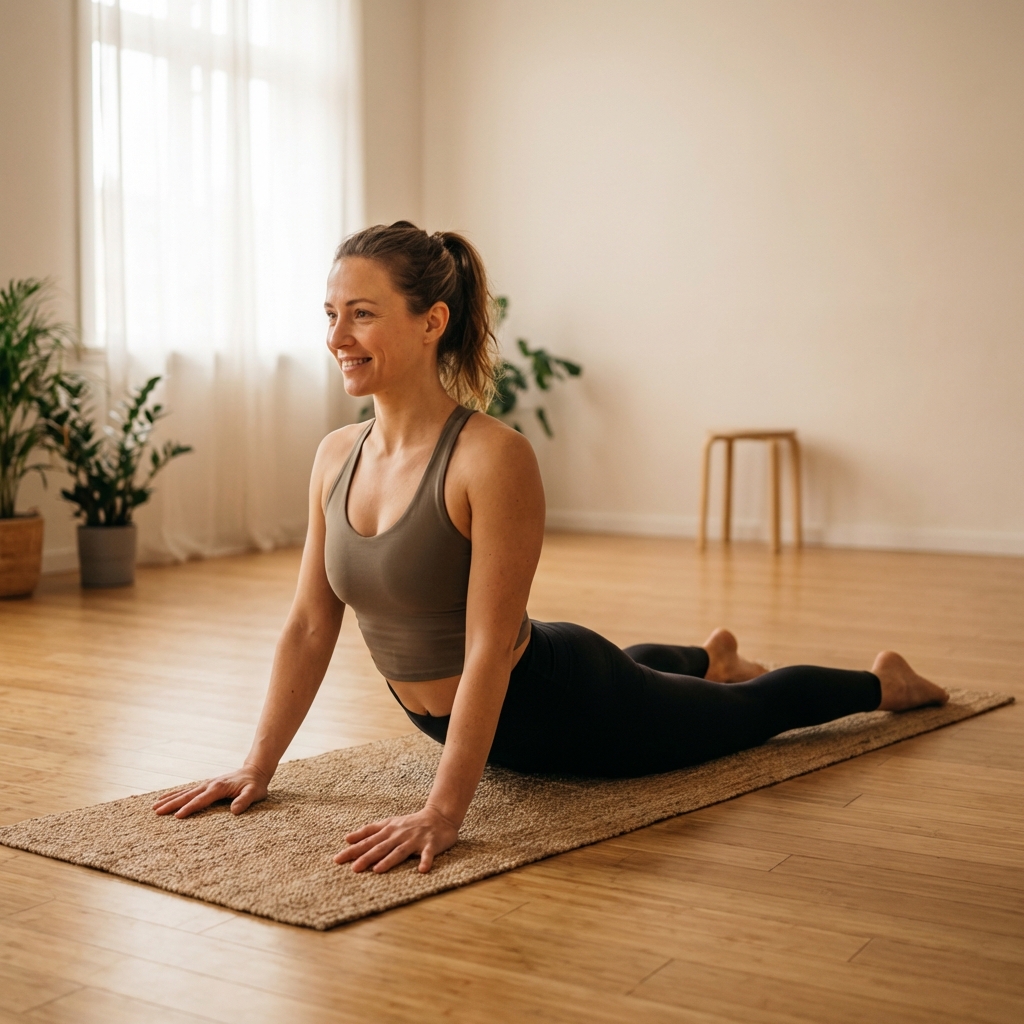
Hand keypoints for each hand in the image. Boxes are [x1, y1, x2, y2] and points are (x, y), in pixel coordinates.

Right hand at [152, 764, 270, 818]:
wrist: (255, 771)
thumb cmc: (255, 785)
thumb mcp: (254, 793)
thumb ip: (245, 800)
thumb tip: (234, 811)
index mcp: (219, 788)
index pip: (201, 800)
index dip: (190, 808)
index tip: (177, 817)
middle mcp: (210, 784)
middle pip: (188, 795)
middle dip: (172, 804)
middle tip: (156, 812)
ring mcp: (206, 784)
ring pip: (184, 792)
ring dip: (170, 799)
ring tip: (154, 806)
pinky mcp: (206, 786)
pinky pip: (187, 790)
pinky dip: (175, 794)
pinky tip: (166, 798)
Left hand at [334, 805, 459, 873]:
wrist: (440, 816)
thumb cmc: (411, 823)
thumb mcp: (389, 823)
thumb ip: (369, 831)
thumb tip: (347, 838)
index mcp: (389, 830)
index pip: (367, 841)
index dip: (353, 849)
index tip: (337, 859)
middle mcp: (399, 834)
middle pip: (380, 847)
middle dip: (366, 857)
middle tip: (353, 868)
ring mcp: (415, 839)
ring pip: (400, 851)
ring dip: (389, 860)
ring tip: (378, 870)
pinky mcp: (431, 844)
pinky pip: (428, 854)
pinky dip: (425, 861)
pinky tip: (422, 870)